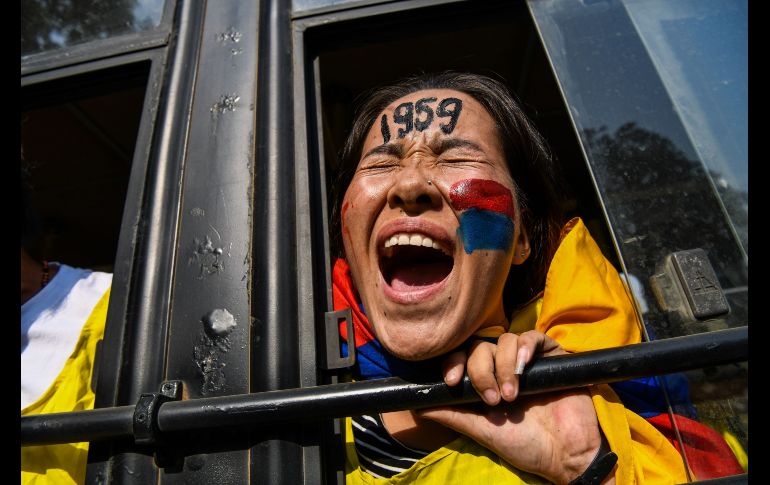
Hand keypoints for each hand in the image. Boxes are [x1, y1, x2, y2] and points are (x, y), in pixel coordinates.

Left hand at [418, 330, 610, 483]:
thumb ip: (452, 413)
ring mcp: (528, 361)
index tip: (451, 381)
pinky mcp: (552, 356)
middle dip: (480, 371)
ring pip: (505, 341)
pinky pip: (534, 337)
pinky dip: (525, 346)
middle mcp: (504, 367)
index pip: (462, 357)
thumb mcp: (481, 430)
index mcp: (485, 381)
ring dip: (504, 366)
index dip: (453, 362)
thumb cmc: (524, 445)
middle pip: (480, 347)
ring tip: (512, 395)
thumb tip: (416, 402)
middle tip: (493, 399)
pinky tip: (523, 363)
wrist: (564, 456)